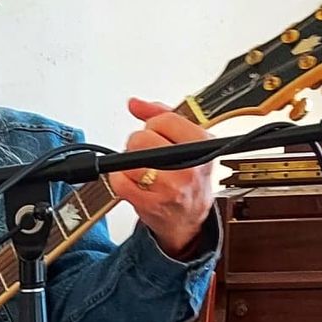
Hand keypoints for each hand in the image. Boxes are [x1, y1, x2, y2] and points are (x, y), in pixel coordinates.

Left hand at [107, 98, 214, 256]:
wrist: (189, 218)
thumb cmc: (188, 177)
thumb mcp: (187, 140)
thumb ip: (160, 115)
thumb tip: (135, 103)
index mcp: (202, 145)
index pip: (163, 120)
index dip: (153, 124)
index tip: (157, 133)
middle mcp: (189, 168)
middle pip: (141, 139)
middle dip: (138, 143)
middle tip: (147, 153)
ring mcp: (170, 188)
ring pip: (129, 159)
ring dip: (129, 163)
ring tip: (143, 169)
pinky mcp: (150, 204)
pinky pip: (119, 181)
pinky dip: (120, 179)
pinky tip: (134, 181)